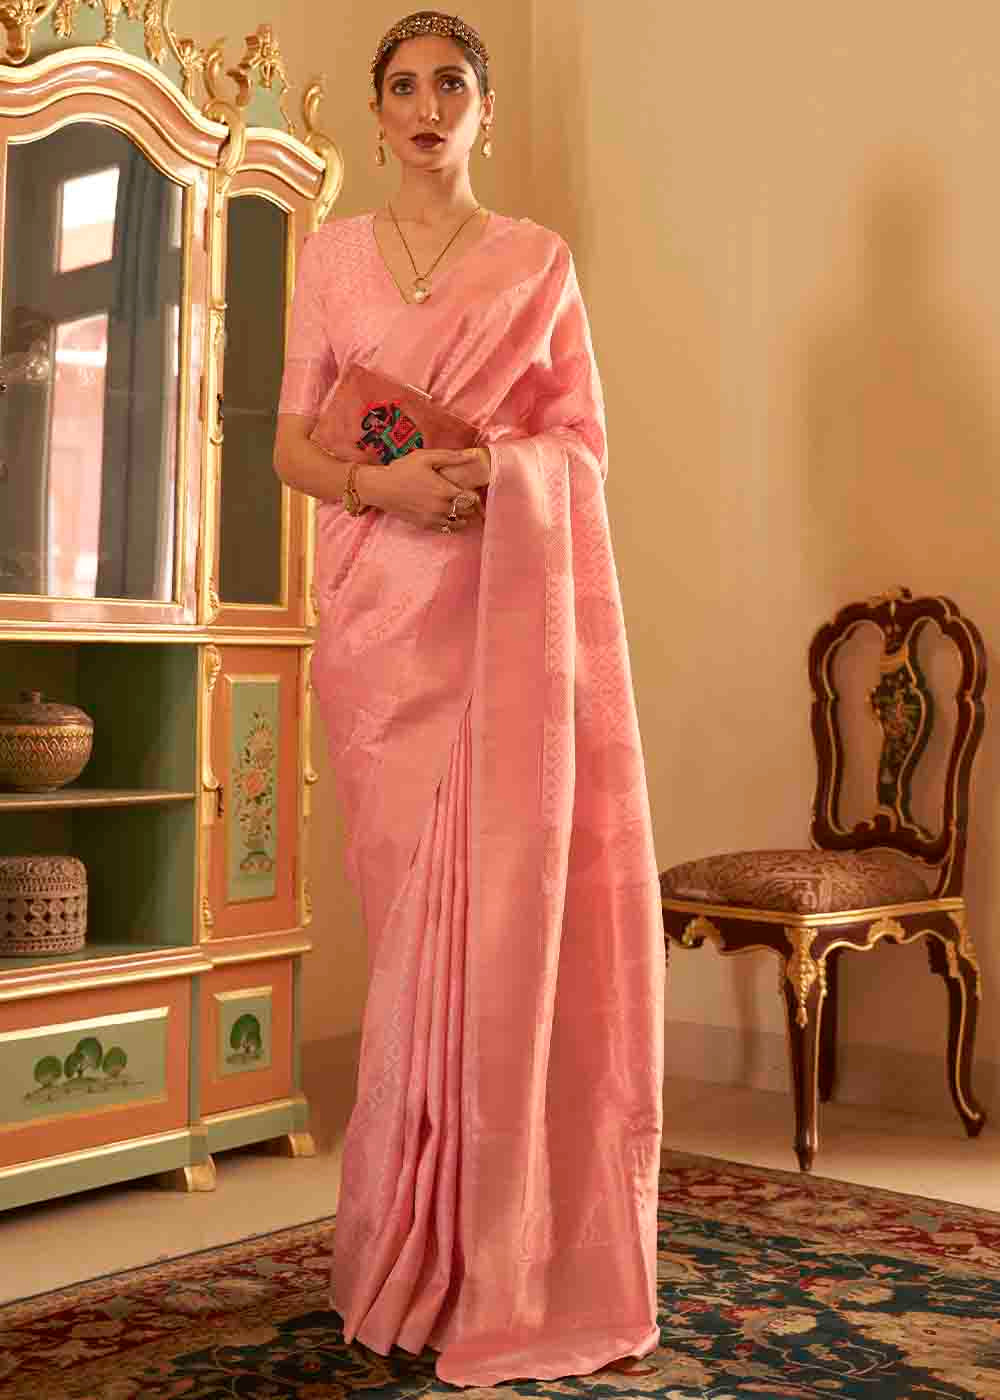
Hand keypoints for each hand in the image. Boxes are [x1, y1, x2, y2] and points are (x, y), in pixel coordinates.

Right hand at [356, 448, 484, 532]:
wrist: (381, 488)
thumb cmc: (402, 470)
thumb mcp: (426, 457)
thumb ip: (451, 457)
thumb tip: (473, 456)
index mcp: (445, 490)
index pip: (471, 499)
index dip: (475, 496)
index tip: (473, 491)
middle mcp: (441, 507)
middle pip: (467, 512)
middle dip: (471, 506)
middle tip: (470, 500)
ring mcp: (433, 518)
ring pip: (458, 523)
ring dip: (463, 517)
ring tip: (462, 510)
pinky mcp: (425, 525)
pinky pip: (445, 529)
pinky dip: (452, 525)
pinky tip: (451, 518)